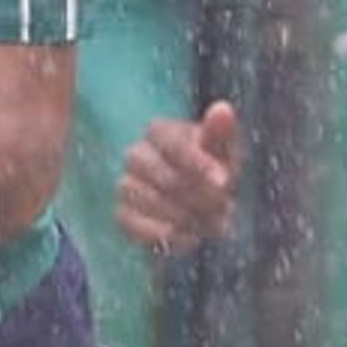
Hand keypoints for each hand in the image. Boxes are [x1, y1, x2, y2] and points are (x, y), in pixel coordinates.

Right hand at [115, 100, 240, 256]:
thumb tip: (223, 109)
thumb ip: (220, 132)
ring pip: (152, 202)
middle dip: (199, 196)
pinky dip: (166, 235)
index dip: (199, 164)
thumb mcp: (223, 150)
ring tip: (212, 224)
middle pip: (164, 176)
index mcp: (159, 131)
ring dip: (187, 217)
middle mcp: (136, 155)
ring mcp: (125, 184)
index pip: (172, 144)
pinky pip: (137, 227)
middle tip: (224, 207)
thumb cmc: (212, 169)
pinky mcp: (121, 214)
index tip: (225, 183)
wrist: (199, 202)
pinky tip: (190, 237)